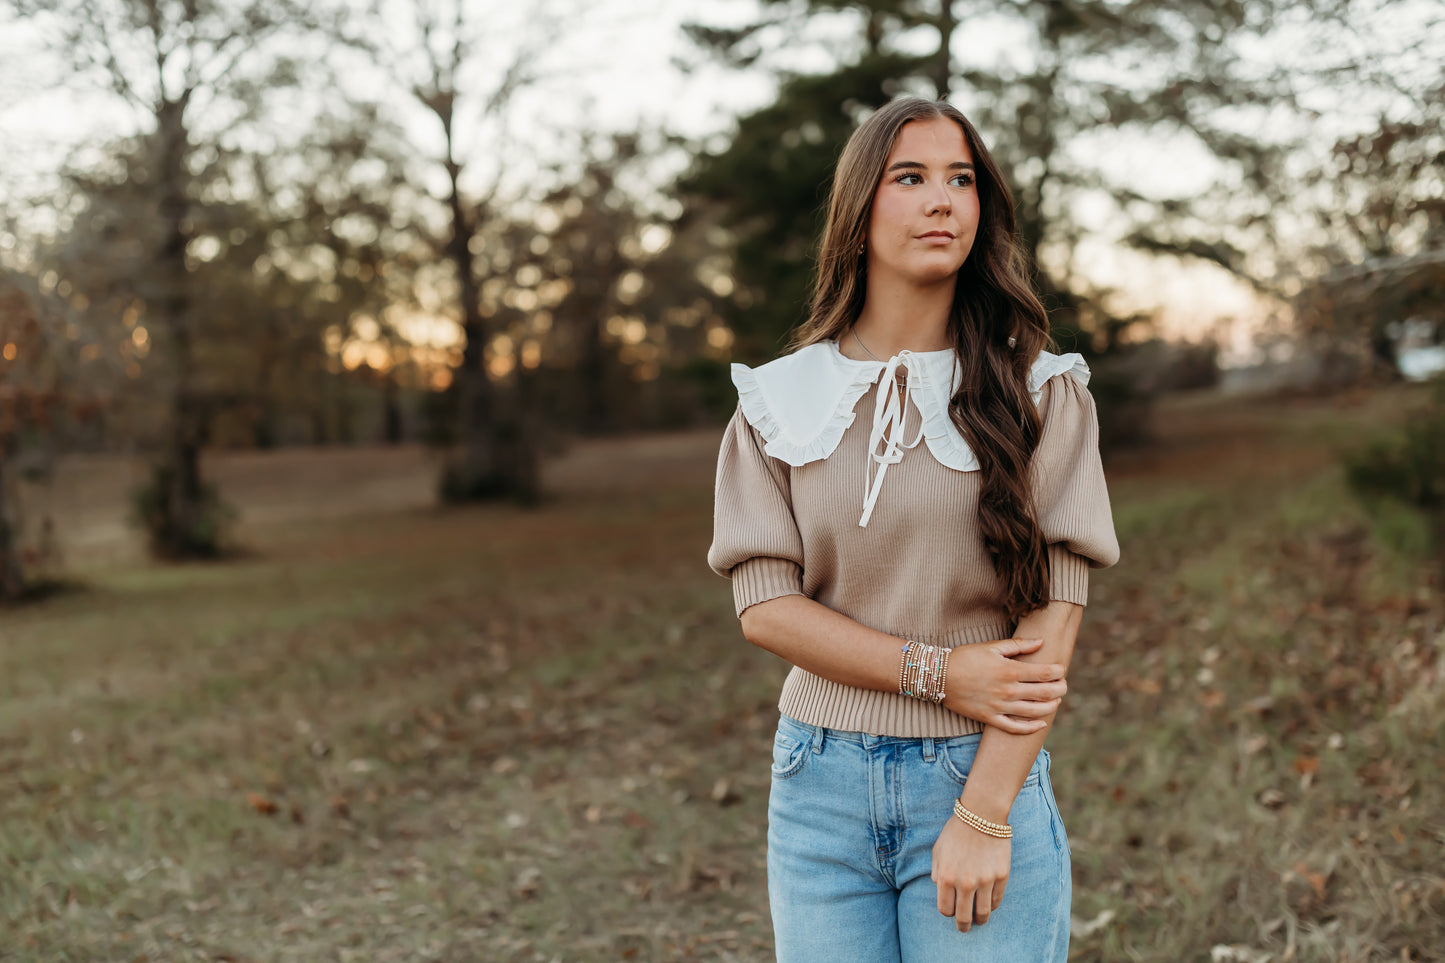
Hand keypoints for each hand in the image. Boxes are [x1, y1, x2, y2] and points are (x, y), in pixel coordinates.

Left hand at [932, 815, 1010, 929]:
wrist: (982, 815)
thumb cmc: (956, 831)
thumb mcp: (938, 849)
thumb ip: (935, 871)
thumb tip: (938, 887)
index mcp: (945, 877)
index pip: (945, 909)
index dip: (948, 913)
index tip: (951, 911)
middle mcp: (964, 883)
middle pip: (963, 917)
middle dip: (963, 925)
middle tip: (964, 927)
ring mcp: (984, 881)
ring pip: (983, 913)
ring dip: (980, 920)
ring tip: (979, 920)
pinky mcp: (1001, 877)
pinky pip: (996, 900)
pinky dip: (992, 906)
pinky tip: (989, 905)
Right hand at [941, 637, 1064, 733]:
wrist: (938, 676)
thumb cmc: (965, 657)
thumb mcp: (991, 647)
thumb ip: (1018, 645)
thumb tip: (1041, 642)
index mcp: (1010, 670)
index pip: (1045, 673)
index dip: (1058, 672)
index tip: (1061, 670)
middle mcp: (1008, 690)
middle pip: (1045, 693)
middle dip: (1060, 689)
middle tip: (1063, 685)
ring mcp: (1000, 707)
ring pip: (1034, 711)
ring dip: (1050, 707)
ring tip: (1055, 701)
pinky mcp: (990, 718)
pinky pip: (1015, 727)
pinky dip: (1031, 727)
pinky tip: (1040, 723)